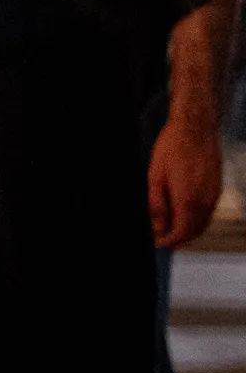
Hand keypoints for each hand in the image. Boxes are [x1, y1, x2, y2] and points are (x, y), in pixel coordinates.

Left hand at [150, 109, 222, 247]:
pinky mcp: (217, 189)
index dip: (168, 241)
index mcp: (187, 200)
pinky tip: (184, 214)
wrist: (196, 129)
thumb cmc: (172, 148)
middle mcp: (205, 202)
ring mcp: (214, 196)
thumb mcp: (154, 176)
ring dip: (188, 231)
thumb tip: (157, 227)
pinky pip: (208, 213)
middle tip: (162, 239)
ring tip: (170, 228)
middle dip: (179, 239)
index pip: (181, 233)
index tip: (158, 243)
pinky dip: (197, 220)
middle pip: (194, 232)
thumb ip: (156, 204)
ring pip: (203, 224)